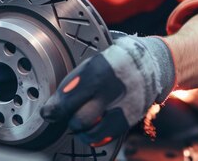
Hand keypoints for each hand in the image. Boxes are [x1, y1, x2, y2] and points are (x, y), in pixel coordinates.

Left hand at [40, 32, 175, 145]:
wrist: (151, 62)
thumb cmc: (114, 61)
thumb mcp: (94, 60)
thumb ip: (74, 82)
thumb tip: (52, 105)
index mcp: (98, 69)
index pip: (69, 95)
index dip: (54, 107)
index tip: (47, 111)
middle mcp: (111, 90)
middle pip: (79, 118)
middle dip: (67, 118)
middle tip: (64, 113)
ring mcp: (123, 106)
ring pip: (91, 131)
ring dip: (79, 129)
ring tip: (77, 121)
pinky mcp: (130, 119)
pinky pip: (106, 136)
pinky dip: (93, 136)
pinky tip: (90, 128)